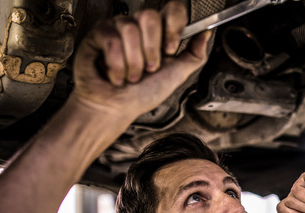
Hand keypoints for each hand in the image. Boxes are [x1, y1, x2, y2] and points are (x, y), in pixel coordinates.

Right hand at [71, 1, 209, 119]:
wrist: (116, 109)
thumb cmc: (141, 95)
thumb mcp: (176, 76)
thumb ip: (193, 55)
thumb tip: (205, 33)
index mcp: (159, 34)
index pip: (172, 9)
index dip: (173, 27)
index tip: (170, 50)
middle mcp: (139, 28)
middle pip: (149, 16)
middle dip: (151, 50)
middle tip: (149, 68)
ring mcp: (118, 28)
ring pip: (130, 29)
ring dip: (134, 62)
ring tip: (132, 76)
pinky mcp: (98, 34)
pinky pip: (111, 40)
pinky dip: (116, 65)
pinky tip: (116, 75)